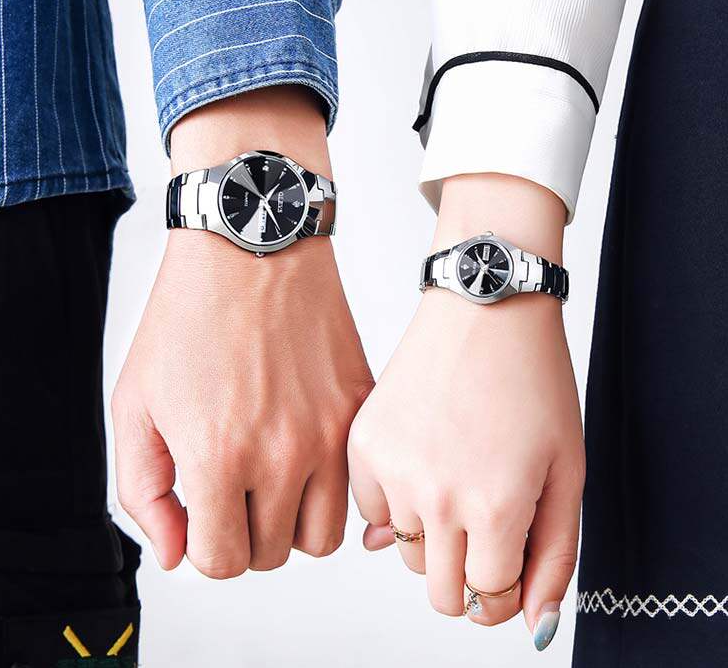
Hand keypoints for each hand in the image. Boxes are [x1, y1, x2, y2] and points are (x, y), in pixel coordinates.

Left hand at [112, 88, 372, 576]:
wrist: (253, 246)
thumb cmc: (187, 316)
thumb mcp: (134, 403)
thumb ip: (143, 491)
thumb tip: (176, 550)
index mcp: (218, 456)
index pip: (221, 561)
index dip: (204, 544)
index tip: (203, 511)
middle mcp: (283, 454)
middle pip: (272, 554)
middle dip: (245, 530)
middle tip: (233, 485)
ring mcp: (331, 430)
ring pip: (325, 536)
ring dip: (293, 519)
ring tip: (273, 474)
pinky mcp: (359, 406)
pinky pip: (356, 484)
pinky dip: (331, 484)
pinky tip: (304, 445)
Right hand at [348, 174, 584, 649]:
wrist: (483, 308)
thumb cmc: (532, 380)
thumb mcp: (568, 470)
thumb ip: (554, 557)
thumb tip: (529, 623)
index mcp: (494, 505)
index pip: (488, 600)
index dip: (506, 592)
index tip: (508, 567)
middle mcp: (436, 496)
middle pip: (441, 591)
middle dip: (470, 574)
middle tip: (486, 527)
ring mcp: (393, 469)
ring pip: (407, 552)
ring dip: (435, 534)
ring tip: (458, 476)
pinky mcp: (362, 444)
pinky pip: (372, 511)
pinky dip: (397, 501)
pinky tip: (424, 459)